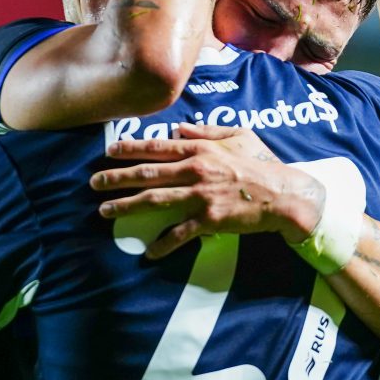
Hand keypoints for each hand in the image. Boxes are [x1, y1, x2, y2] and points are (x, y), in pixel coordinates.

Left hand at [90, 123, 323, 257]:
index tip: (108, 152)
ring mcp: (200, 196)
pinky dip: (164, 244)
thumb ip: (207, 130)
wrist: (285, 195)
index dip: (130, 149)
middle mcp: (195, 170)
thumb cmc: (264, 163)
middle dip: (116, 178)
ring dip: (126, 206)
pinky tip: (149, 252)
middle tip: (94, 182)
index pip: (157, 147)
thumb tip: (178, 127)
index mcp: (201, 149)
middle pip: (147, 174)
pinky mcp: (209, 220)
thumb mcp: (239, 135)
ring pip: (154, 201)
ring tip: (105, 211)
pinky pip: (180, 234)